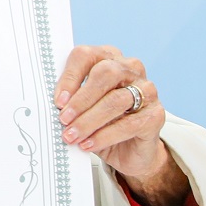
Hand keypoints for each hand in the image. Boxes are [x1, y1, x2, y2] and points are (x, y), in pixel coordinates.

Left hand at [56, 44, 188, 205]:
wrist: (128, 150)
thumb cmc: (98, 122)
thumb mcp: (79, 108)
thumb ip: (68, 99)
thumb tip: (48, 104)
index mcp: (107, 58)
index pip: (86, 55)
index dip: (69, 76)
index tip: (57, 101)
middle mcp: (131, 69)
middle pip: (105, 73)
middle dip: (80, 99)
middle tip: (63, 119)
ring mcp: (147, 90)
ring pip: (116, 100)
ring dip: (89, 120)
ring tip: (71, 136)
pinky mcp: (156, 115)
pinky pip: (130, 123)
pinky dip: (105, 136)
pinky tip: (88, 145)